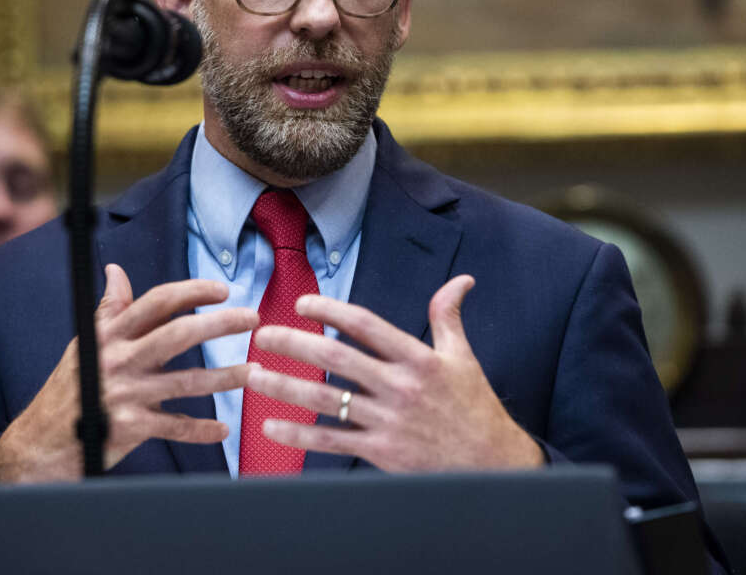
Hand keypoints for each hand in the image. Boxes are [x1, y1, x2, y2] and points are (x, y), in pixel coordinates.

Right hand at [0, 264, 257, 481]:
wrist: (42, 441)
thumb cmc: (71, 387)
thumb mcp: (86, 343)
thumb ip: (109, 310)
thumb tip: (116, 270)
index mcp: (109, 333)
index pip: (156, 302)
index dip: (192, 291)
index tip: (223, 289)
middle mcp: (116, 358)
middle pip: (177, 334)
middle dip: (220, 324)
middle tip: (253, 319)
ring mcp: (123, 393)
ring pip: (185, 381)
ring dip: (225, 378)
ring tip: (254, 372)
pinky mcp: (128, 427)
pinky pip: (174, 427)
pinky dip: (201, 430)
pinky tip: (222, 430)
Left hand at [245, 275, 543, 471]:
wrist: (493, 465)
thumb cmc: (475, 407)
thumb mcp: (464, 357)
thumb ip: (449, 317)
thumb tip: (462, 280)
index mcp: (417, 358)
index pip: (365, 326)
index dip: (331, 312)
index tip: (302, 304)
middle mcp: (399, 386)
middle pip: (335, 360)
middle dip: (293, 344)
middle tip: (260, 334)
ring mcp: (387, 421)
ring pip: (324, 401)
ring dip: (283, 386)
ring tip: (252, 375)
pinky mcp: (380, 452)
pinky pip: (331, 441)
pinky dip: (298, 434)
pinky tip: (270, 424)